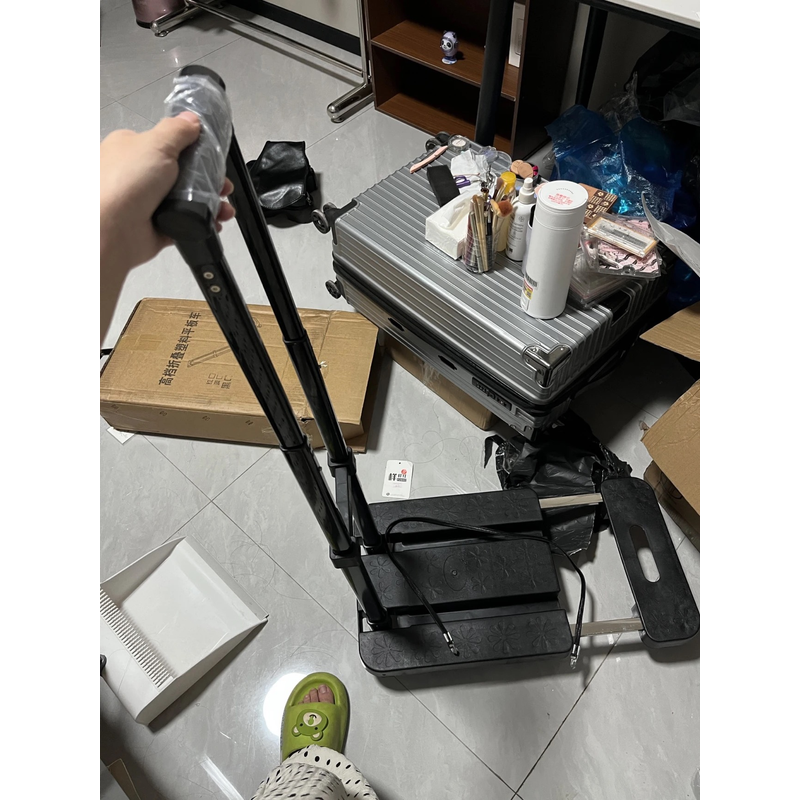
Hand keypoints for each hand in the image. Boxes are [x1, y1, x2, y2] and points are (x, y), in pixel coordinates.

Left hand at [99, 111, 234, 343]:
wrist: (112, 230)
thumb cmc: (125, 182)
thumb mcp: (155, 144)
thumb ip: (177, 131)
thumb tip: (191, 120)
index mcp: (133, 150)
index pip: (168, 145)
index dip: (194, 151)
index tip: (213, 158)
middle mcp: (139, 176)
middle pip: (183, 174)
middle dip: (208, 180)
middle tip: (223, 186)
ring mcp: (149, 203)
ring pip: (188, 200)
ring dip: (211, 203)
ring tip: (224, 208)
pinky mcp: (158, 226)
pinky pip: (186, 223)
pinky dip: (203, 223)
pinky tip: (215, 222)